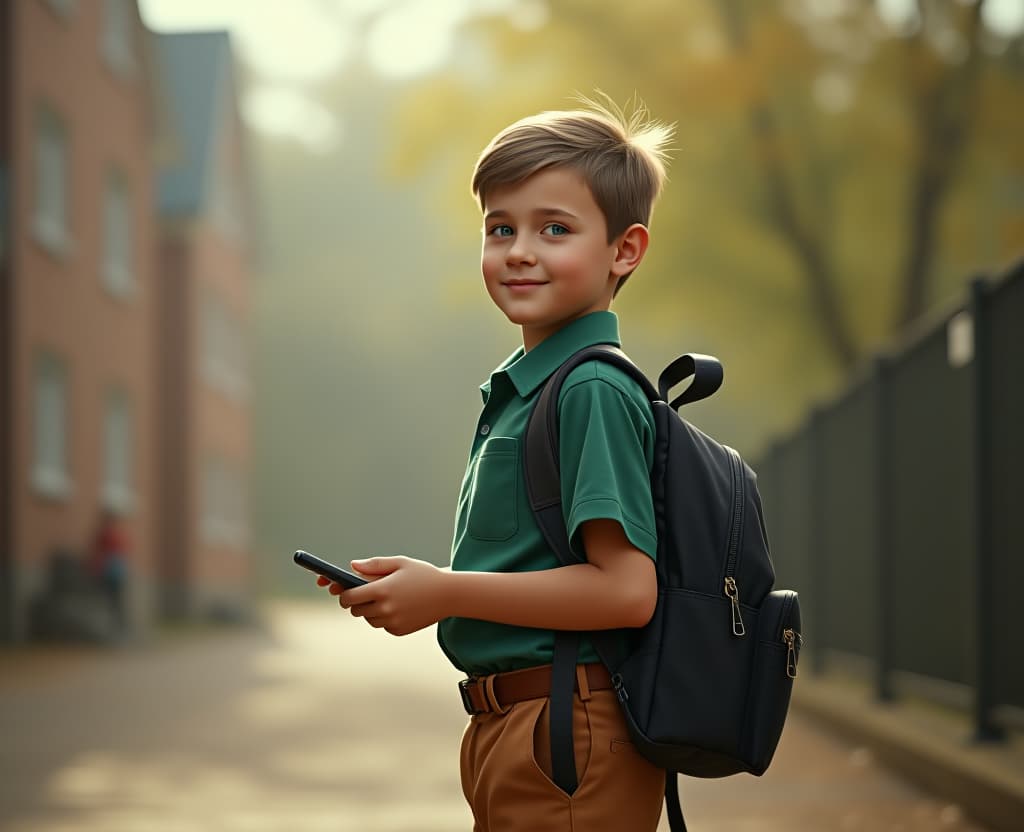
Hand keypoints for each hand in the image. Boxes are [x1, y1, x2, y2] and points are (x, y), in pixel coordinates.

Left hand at [317, 556, 449, 635]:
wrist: (449, 595)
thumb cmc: (424, 575)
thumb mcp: (400, 563)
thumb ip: (374, 565)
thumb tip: (352, 566)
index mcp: (381, 590)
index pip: (349, 597)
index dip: (343, 594)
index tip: (343, 591)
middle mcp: (385, 609)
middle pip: (356, 610)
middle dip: (356, 602)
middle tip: (366, 593)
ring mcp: (392, 622)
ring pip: (369, 619)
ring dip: (370, 611)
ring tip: (385, 598)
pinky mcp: (399, 631)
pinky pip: (383, 625)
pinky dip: (385, 618)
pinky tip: (398, 607)